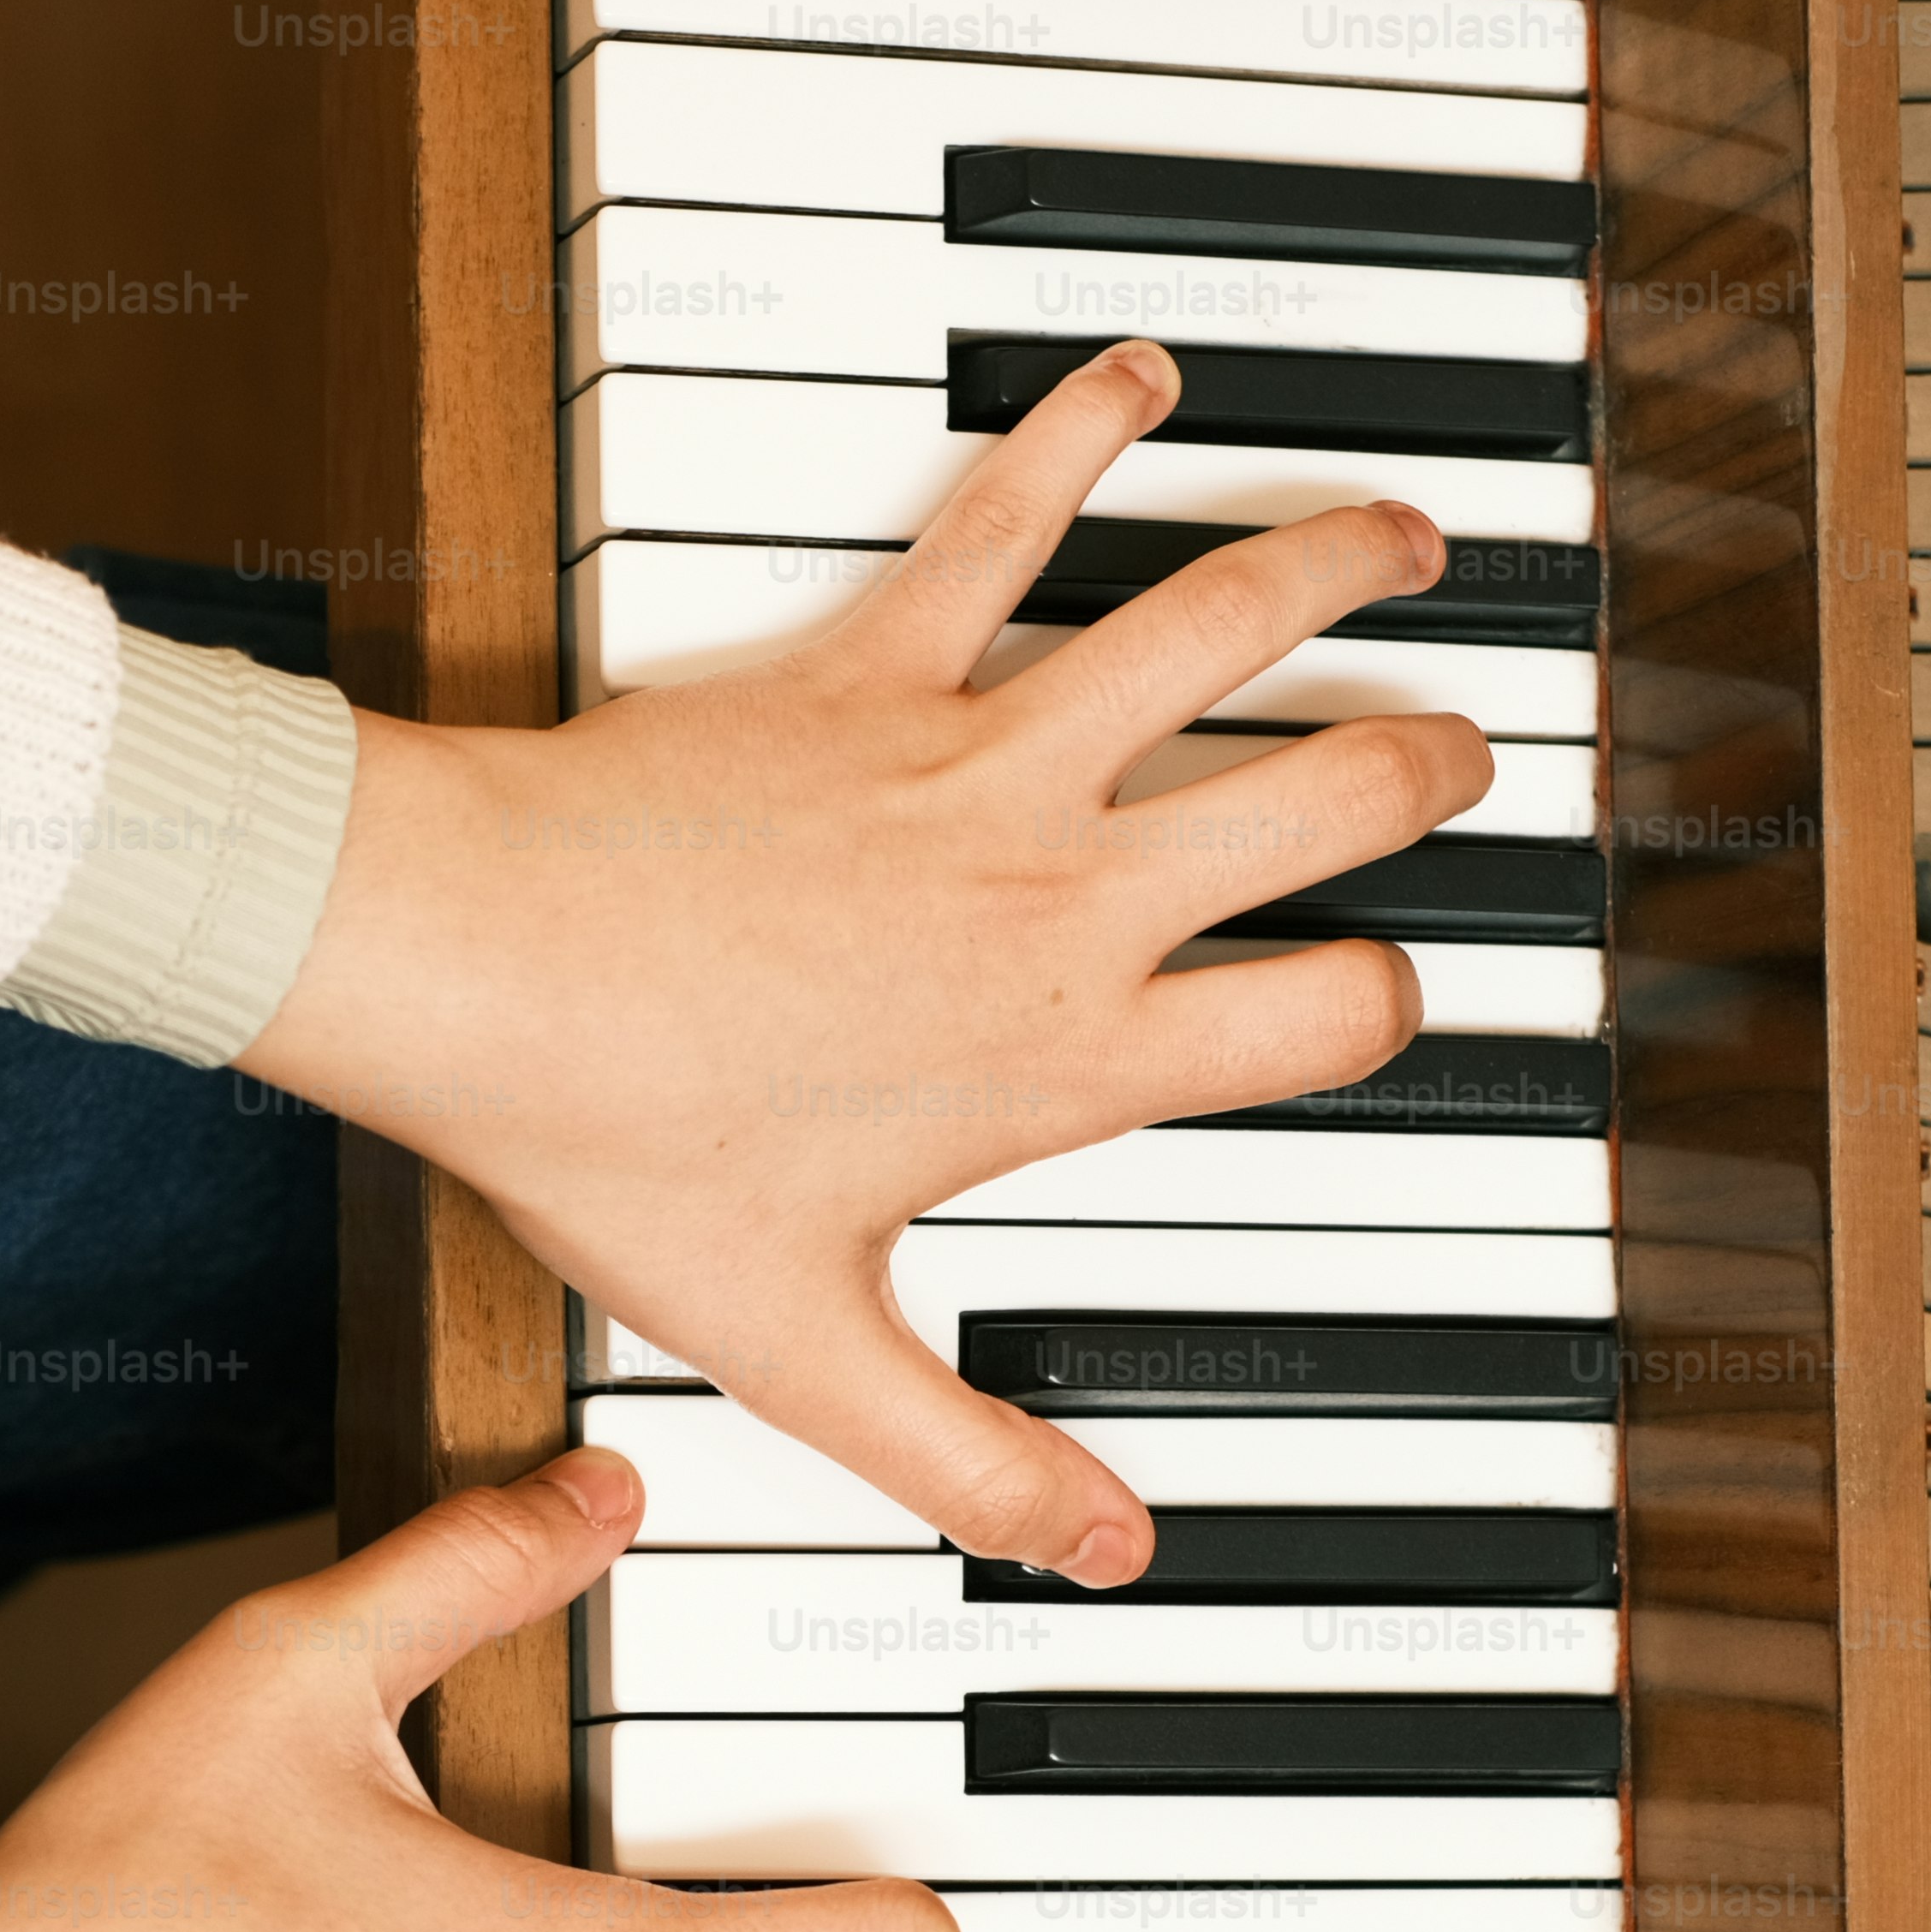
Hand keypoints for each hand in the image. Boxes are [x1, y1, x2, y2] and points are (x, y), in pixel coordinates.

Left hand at [232, 340, 1492, 1588]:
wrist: (470, 968)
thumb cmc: (617, 1137)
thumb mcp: (802, 1345)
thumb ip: (967, 1458)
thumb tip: (1094, 1556)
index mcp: (1067, 1049)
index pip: (1324, 1017)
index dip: (1387, 1009)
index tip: (1386, 1000)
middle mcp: (1058, 886)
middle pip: (1325, 789)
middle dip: (1428, 761)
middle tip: (1460, 749)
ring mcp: (977, 756)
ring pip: (1218, 621)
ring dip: (1330, 567)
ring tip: (1401, 546)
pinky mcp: (875, 659)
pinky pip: (1009, 513)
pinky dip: (1083, 427)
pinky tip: (1136, 375)